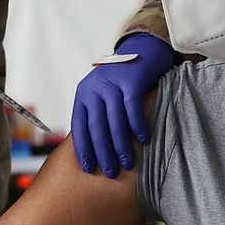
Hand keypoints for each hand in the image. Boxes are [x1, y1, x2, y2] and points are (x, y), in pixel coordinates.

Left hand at [71, 33, 176, 176]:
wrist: (145, 52)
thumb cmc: (124, 82)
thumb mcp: (104, 95)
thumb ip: (97, 116)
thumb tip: (95, 150)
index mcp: (83, 94)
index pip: (80, 126)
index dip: (84, 149)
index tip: (89, 168)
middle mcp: (94, 88)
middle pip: (97, 126)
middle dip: (103, 152)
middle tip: (110, 172)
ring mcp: (112, 83)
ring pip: (114, 120)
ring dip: (121, 144)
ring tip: (128, 162)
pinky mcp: (131, 80)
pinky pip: (132, 108)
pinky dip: (137, 126)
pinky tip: (143, 140)